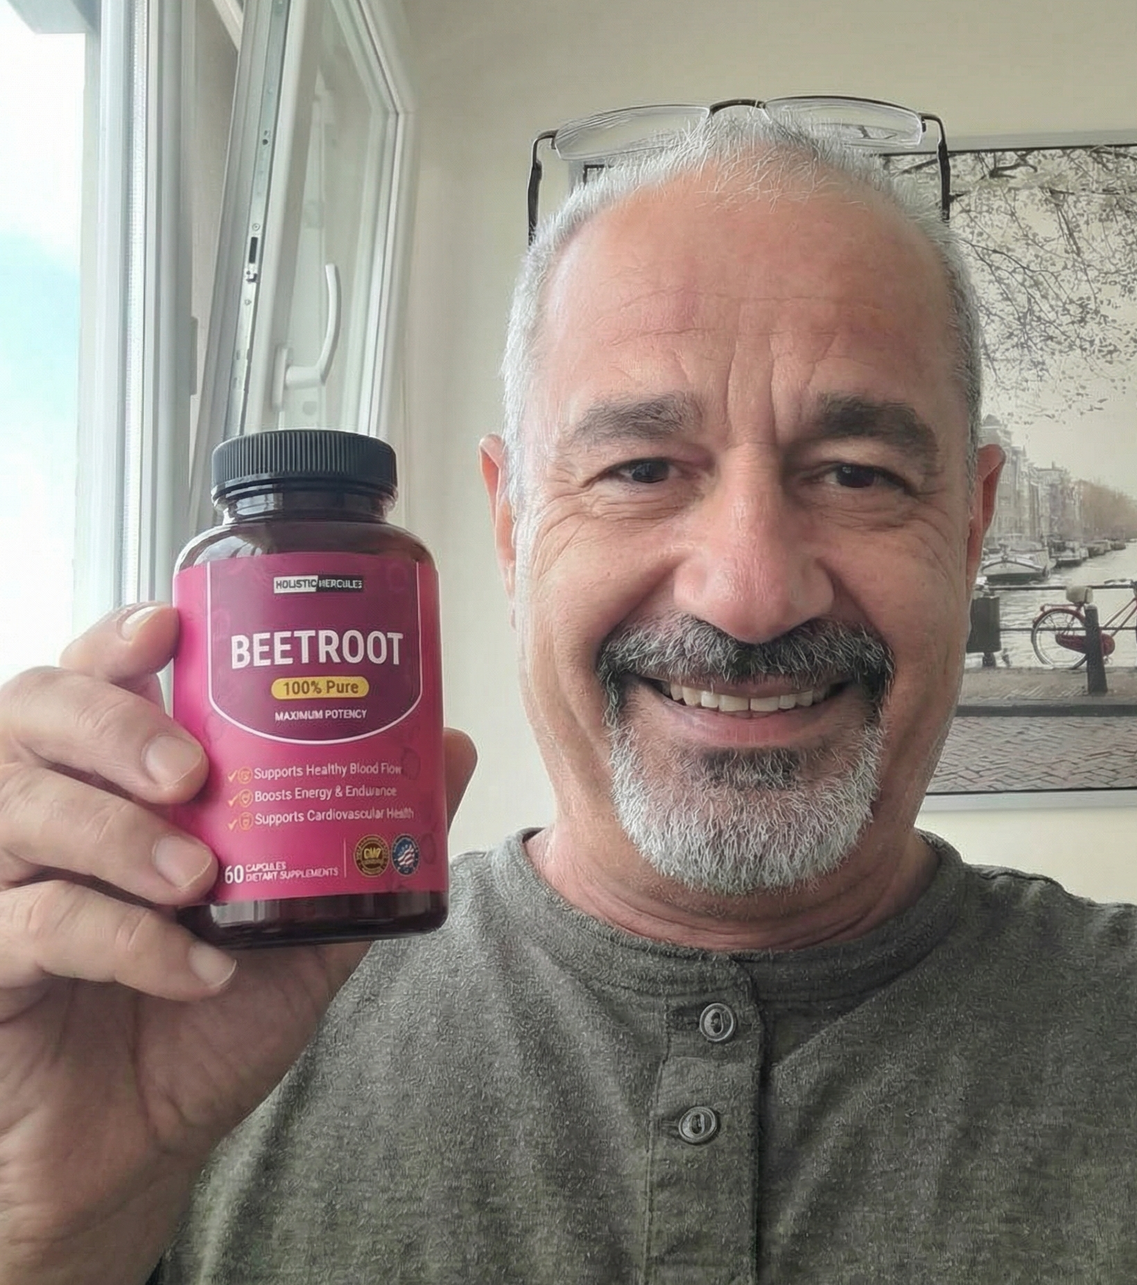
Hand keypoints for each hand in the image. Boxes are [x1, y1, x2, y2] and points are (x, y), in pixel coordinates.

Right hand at [0, 604, 475, 1283]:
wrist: (143, 1147)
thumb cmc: (208, 1018)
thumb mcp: (304, 920)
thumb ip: (365, 838)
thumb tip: (452, 745)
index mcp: (112, 782)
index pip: (90, 677)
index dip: (116, 640)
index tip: (170, 630)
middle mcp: (44, 813)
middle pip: (31, 711)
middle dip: (110, 724)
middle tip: (189, 769)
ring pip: (15, 805)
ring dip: (114, 831)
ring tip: (199, 875)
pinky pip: (30, 925)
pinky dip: (123, 941)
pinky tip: (195, 969)